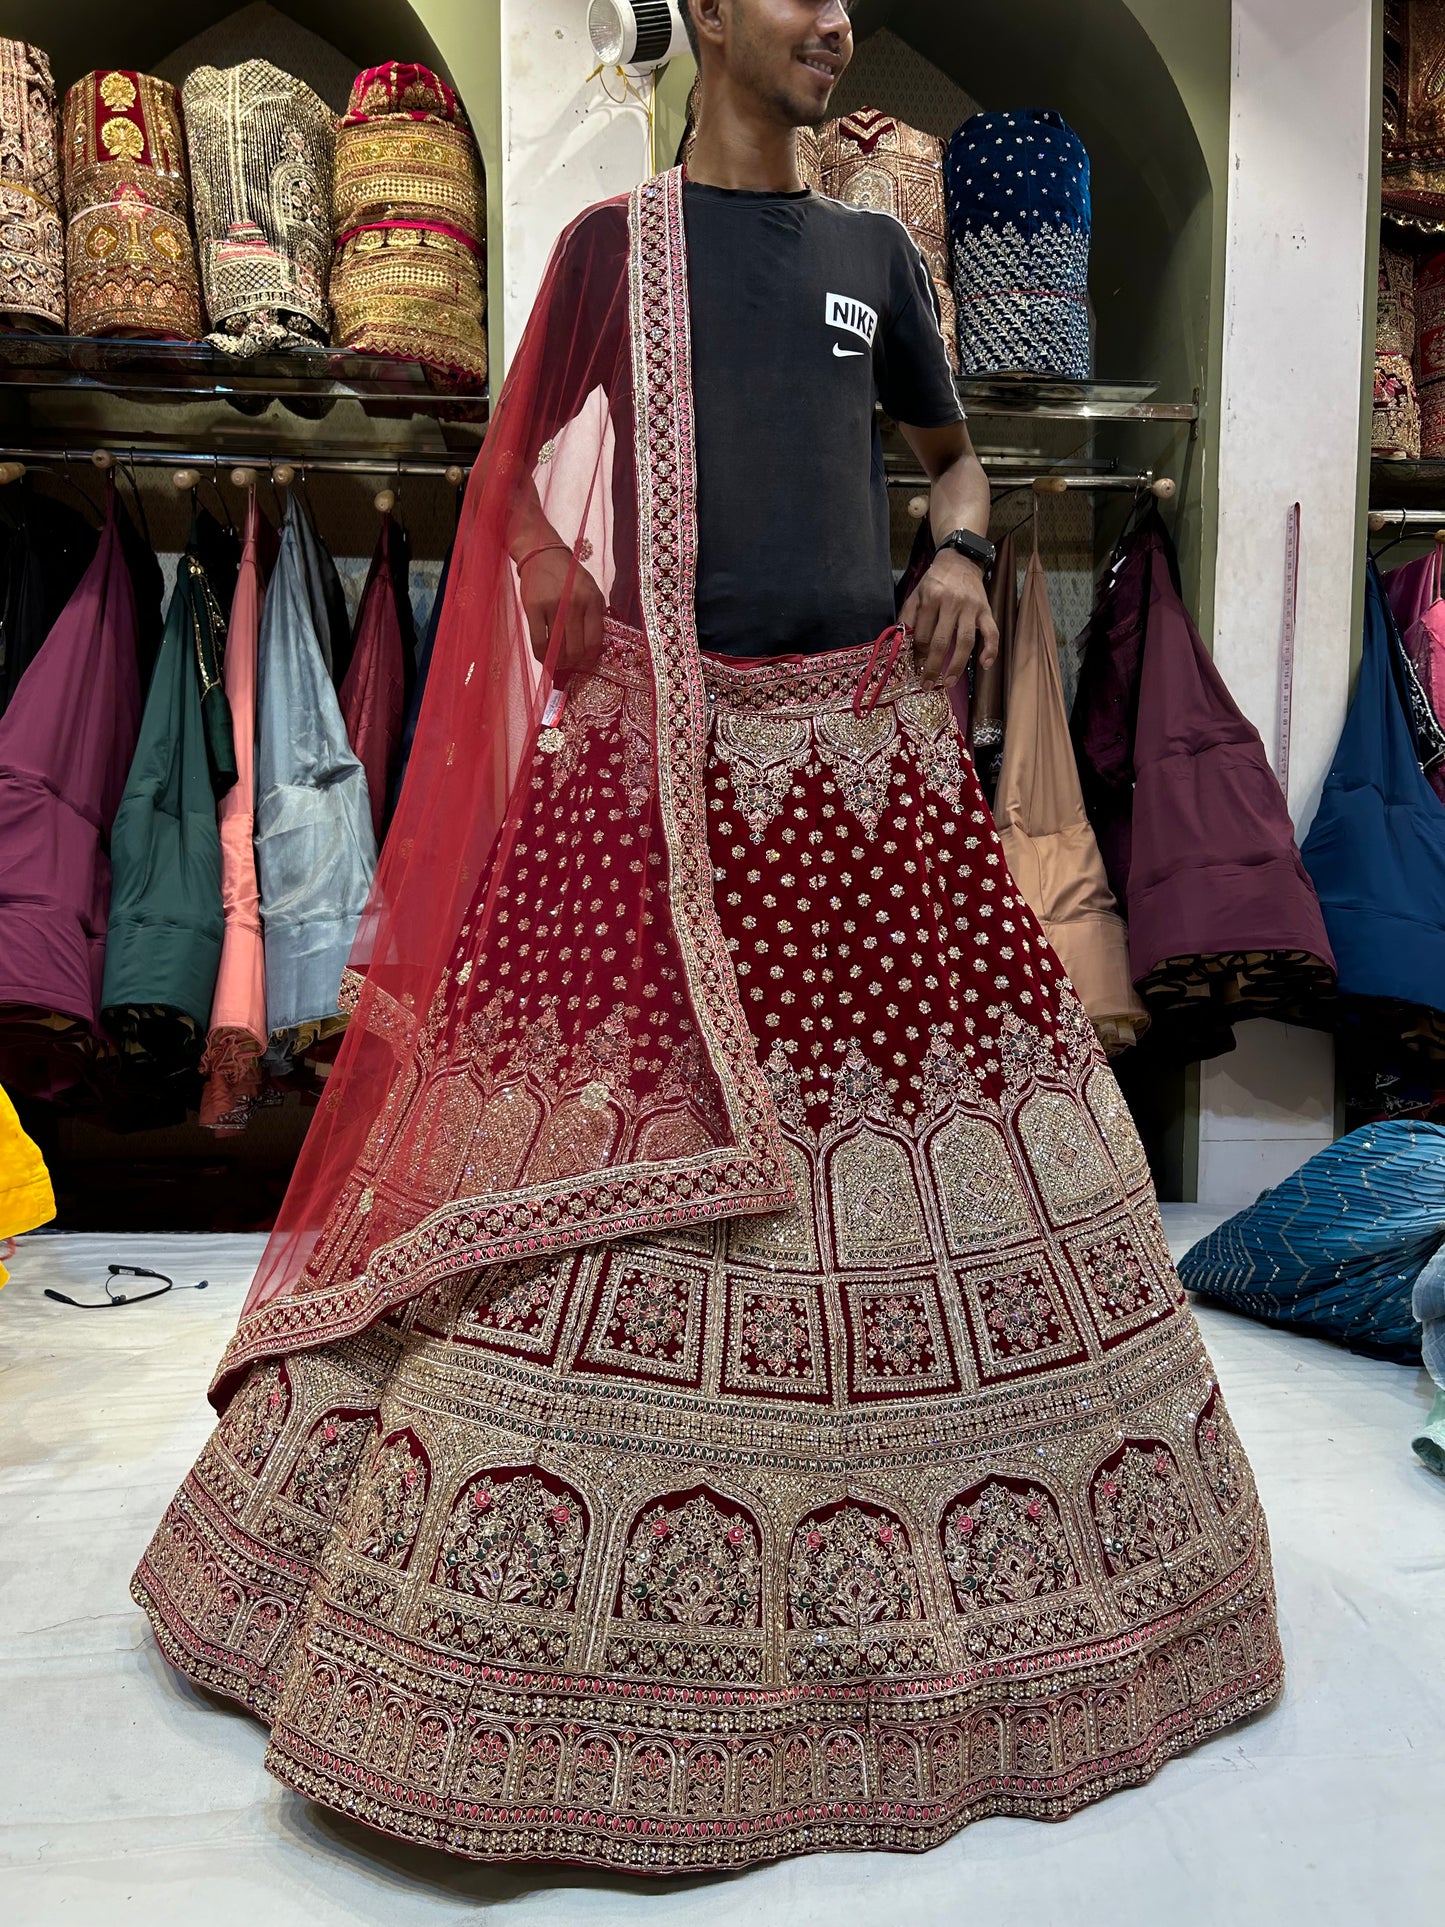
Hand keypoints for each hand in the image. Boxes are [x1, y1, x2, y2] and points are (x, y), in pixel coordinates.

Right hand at [518, 547, 605, 677]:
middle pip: (576, 649)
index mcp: (592, 599)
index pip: (594, 641)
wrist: (542, 554)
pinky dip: (542, 656)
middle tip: (571, 666)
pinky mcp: (533, 607)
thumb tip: (596, 649)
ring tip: (558, 663)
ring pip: (557, 648)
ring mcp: (552, 605)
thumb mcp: (591, 589)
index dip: (589, 659)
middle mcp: (574, 603)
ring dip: (558, 662)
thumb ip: (596, 614)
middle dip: (574, 664)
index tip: (586, 665)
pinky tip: (545, 657)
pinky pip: (538, 642)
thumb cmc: (569, 575)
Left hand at [900, 547, 998, 686]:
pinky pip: (991, 632)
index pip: (922, 634)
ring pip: (965, 641)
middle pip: (942, 641)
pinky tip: (985, 665)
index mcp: (931, 599)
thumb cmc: (935, 582)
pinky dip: (990, 650)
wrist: (960, 560)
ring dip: (957, 665)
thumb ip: (907, 617)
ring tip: (949, 682)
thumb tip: (899, 643)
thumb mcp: (915, 594)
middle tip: (927, 685)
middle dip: (933, 666)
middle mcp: (952, 604)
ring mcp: (971, 608)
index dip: (917, 654)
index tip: (915, 668)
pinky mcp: (986, 610)